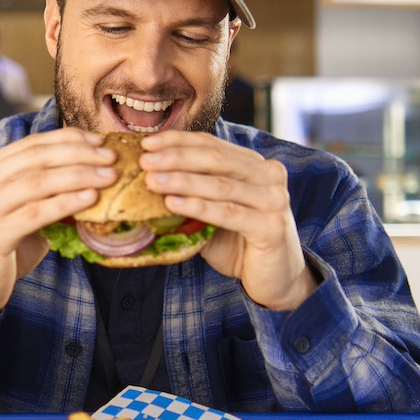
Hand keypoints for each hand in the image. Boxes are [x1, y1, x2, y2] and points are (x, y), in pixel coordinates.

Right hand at [0, 128, 116, 317]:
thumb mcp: (14, 210)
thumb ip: (39, 192)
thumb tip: (89, 176)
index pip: (31, 144)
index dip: (68, 138)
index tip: (100, 141)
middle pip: (36, 157)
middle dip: (79, 153)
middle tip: (111, 157)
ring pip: (37, 182)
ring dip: (78, 176)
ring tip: (109, 177)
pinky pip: (35, 213)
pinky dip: (66, 203)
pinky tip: (90, 199)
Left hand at [140, 131, 318, 309]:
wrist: (274, 278)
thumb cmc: (238, 242)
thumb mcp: (213, 212)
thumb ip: (193, 193)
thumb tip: (148, 177)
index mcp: (255, 165)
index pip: (212, 145)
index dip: (178, 141)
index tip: (147, 143)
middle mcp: (269, 176)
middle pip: (216, 160)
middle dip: (176, 158)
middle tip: (145, 162)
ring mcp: (274, 200)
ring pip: (220, 185)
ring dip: (182, 181)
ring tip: (152, 181)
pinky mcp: (272, 226)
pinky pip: (229, 213)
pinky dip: (199, 207)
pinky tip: (172, 204)